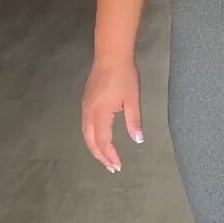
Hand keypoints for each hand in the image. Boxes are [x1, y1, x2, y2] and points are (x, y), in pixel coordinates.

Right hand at [81, 58, 142, 172]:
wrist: (111, 55)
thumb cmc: (124, 76)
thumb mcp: (133, 99)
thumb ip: (134, 121)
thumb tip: (138, 140)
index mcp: (100, 114)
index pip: (103, 141)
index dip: (110, 156)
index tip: (118, 166)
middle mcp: (89, 113)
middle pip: (90, 141)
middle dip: (100, 156)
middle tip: (111, 167)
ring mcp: (85, 107)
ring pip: (86, 134)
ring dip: (95, 148)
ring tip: (105, 157)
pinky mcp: (86, 101)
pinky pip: (85, 125)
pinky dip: (91, 137)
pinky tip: (99, 138)